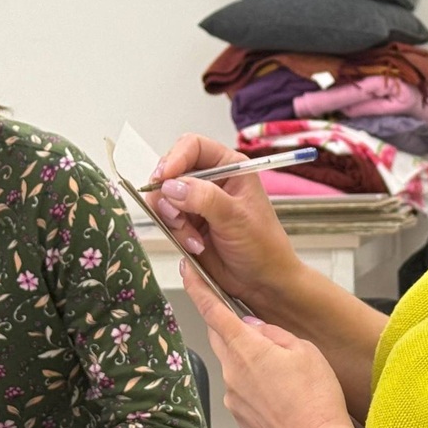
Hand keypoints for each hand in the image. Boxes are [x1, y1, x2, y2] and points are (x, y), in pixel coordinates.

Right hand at [149, 134, 301, 307]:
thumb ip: (204, 198)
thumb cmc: (263, 246)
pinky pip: (166, 221)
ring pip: (164, 198)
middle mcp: (211, 180)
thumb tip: (172, 186)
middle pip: (171, 170)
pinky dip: (175, 233)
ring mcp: (196, 202)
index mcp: (230, 167)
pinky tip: (195, 245)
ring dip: (173, 219)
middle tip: (177, 214)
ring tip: (194, 238)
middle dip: (168, 193)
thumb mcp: (236, 217)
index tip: (164, 177)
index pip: (193, 146)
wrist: (262, 281)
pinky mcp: (187, 224)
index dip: (175, 158)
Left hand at [179, 260, 355, 427]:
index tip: (186, 272)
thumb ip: (273, 333)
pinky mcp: (239, 415)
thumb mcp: (304, 350)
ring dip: (249, 360)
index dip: (197, 288)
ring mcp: (232, 396)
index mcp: (246, 348)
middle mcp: (231, 371)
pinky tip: (279, 393)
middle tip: (257, 330)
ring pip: (232, 365)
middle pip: (219, 337)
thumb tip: (255, 329)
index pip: (212, 310)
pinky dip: (253, 385)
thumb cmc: (316, 398)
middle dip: (230, 327)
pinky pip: (239, 389)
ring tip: (282, 373)